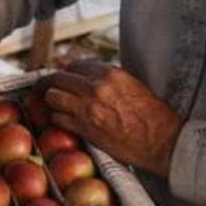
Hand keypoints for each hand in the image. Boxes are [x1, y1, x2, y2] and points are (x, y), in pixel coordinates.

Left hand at [41, 59, 183, 176]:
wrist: (161, 140)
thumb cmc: (152, 115)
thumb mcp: (132, 85)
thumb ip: (108, 79)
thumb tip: (89, 76)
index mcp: (109, 73)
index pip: (75, 64)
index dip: (66, 71)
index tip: (63, 76)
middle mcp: (95, 87)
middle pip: (58, 78)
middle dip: (49, 83)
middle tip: (44, 88)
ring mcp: (87, 108)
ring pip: (53, 97)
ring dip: (51, 101)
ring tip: (54, 106)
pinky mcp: (84, 128)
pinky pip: (58, 119)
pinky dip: (56, 120)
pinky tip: (60, 121)